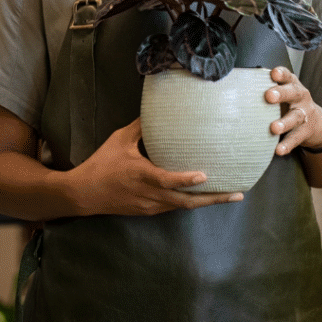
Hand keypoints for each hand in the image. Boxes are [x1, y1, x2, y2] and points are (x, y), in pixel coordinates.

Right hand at [72, 119, 243, 215]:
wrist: (84, 193)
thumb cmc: (102, 163)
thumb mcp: (120, 140)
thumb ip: (141, 127)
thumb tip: (158, 111)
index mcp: (142, 175)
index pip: (167, 180)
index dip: (186, 180)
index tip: (205, 176)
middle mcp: (149, 194)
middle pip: (186, 201)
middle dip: (213, 199)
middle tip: (237, 194)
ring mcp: (150, 206)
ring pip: (182, 206)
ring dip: (206, 202)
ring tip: (229, 195)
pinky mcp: (148, 211)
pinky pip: (173, 206)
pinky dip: (190, 201)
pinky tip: (203, 196)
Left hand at [265, 66, 321, 154]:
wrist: (316, 122)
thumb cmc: (290, 103)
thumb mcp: (283, 92)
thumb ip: (266, 88)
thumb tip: (237, 87)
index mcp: (292, 84)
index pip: (287, 76)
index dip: (281, 74)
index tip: (273, 73)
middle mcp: (300, 97)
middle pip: (293, 93)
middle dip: (281, 94)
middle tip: (269, 96)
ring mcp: (305, 114)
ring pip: (296, 117)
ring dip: (284, 122)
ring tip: (274, 128)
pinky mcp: (306, 131)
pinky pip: (296, 138)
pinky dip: (287, 144)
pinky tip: (279, 149)